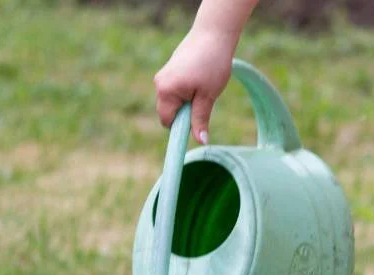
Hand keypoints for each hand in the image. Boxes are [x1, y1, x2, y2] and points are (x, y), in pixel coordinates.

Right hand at [154, 27, 237, 143]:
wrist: (214, 34)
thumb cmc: (212, 64)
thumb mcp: (208, 96)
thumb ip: (200, 119)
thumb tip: (201, 141)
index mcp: (166, 91)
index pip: (167, 121)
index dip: (181, 127)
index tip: (197, 124)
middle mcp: (160, 83)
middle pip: (169, 111)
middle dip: (185, 113)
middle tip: (204, 100)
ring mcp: (163, 75)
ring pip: (173, 100)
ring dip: (188, 101)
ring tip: (204, 87)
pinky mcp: (170, 70)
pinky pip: (176, 90)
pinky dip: (187, 91)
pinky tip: (200, 79)